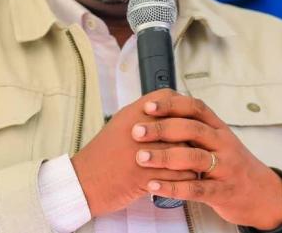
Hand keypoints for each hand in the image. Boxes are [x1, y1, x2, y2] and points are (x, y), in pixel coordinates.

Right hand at [70, 88, 197, 217]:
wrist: (83, 182)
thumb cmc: (102, 156)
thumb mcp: (120, 124)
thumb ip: (142, 115)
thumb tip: (165, 110)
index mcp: (132, 114)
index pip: (168, 98)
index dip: (182, 106)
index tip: (187, 116)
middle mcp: (139, 130)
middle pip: (181, 125)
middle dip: (192, 137)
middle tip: (197, 143)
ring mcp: (143, 153)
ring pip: (184, 151)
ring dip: (192, 159)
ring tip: (194, 164)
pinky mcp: (145, 177)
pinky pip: (178, 176)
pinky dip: (186, 179)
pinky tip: (185, 180)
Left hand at [131, 90, 281, 229]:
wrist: (260, 193)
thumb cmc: (229, 163)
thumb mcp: (216, 140)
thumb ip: (193, 127)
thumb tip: (158, 109)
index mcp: (218, 128)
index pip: (195, 108)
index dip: (171, 105)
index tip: (147, 107)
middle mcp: (223, 144)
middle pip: (192, 129)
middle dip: (162, 129)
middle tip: (136, 131)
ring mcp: (225, 168)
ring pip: (194, 158)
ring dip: (165, 157)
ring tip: (140, 158)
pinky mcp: (223, 192)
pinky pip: (196, 188)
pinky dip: (173, 187)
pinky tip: (153, 186)